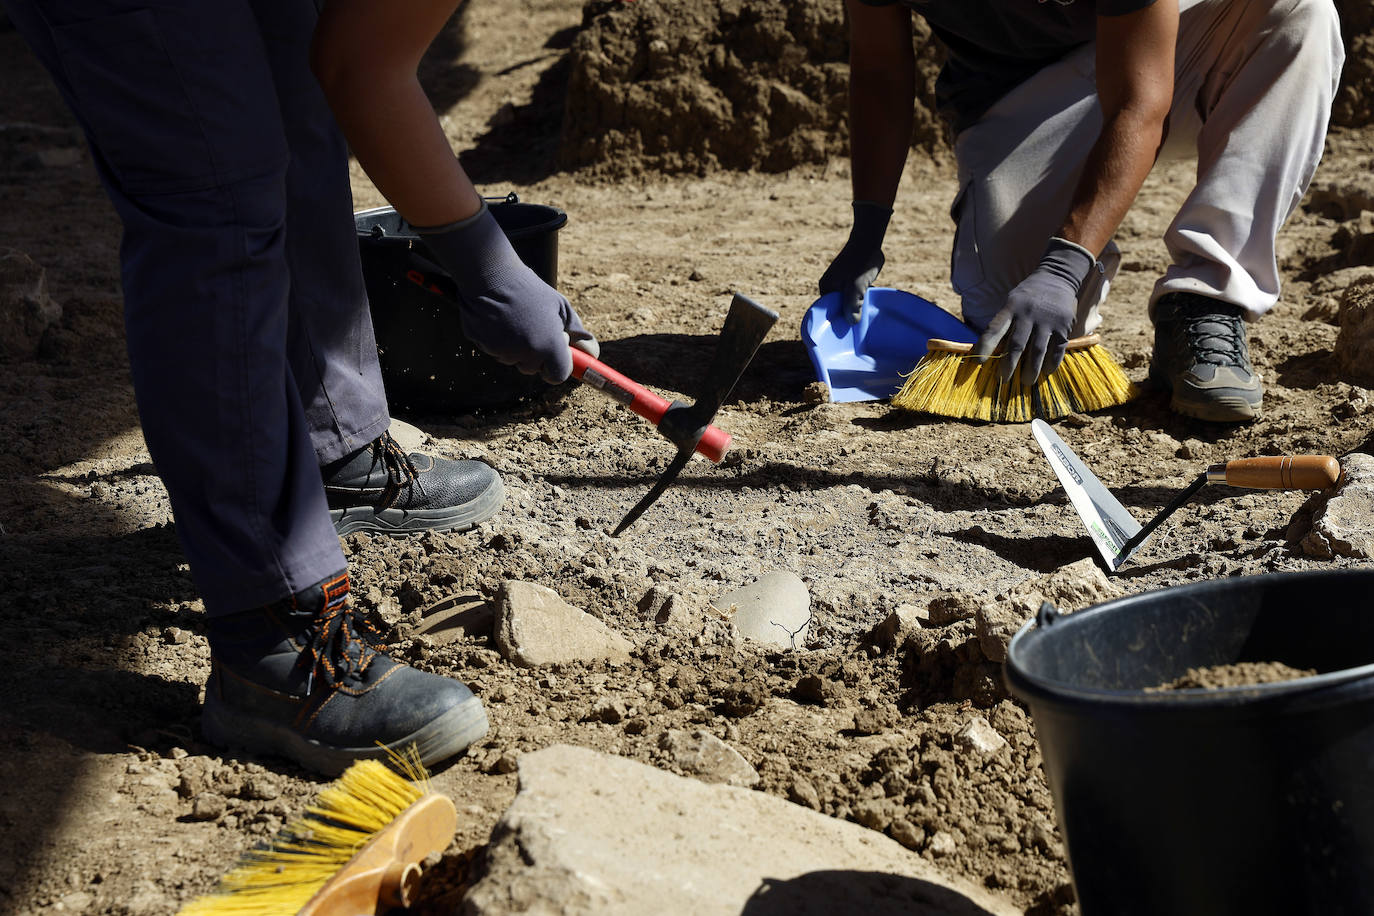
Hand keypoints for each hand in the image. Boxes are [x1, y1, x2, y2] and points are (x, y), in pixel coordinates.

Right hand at [417, 201, 597, 383]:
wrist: (491, 276)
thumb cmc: (529, 290)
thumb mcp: (560, 307)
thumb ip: (577, 332)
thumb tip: (591, 351)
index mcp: (549, 345)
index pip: (558, 376)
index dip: (558, 368)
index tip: (556, 358)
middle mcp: (526, 353)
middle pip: (533, 369)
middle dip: (535, 356)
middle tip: (533, 329)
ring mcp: (502, 351)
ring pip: (513, 361)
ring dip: (516, 348)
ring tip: (515, 320)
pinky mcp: (483, 346)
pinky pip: (495, 352)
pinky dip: (498, 341)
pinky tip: (500, 321)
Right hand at [819, 201, 891, 323]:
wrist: (868, 240)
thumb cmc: (861, 262)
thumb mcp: (856, 286)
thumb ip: (852, 305)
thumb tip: (851, 322)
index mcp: (826, 287)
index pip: (828, 311)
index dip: (838, 321)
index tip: (848, 329)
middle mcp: (830, 286)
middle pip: (838, 307)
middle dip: (847, 314)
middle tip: (859, 325)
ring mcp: (839, 282)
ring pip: (847, 301)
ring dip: (856, 306)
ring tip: (864, 314)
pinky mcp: (849, 280)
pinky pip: (853, 295)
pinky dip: (859, 298)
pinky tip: (868, 303)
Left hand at [972, 237, 1095, 385]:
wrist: (1058, 275)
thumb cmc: (1028, 295)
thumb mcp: (1010, 301)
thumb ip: (1003, 322)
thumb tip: (988, 349)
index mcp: (1011, 307)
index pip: (994, 328)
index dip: (985, 346)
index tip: (978, 362)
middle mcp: (1028, 314)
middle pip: (1017, 344)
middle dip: (1009, 365)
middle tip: (1003, 380)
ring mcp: (1047, 320)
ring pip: (1037, 350)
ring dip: (1031, 369)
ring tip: (1026, 382)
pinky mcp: (1063, 325)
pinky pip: (1058, 348)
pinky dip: (1052, 362)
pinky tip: (1046, 372)